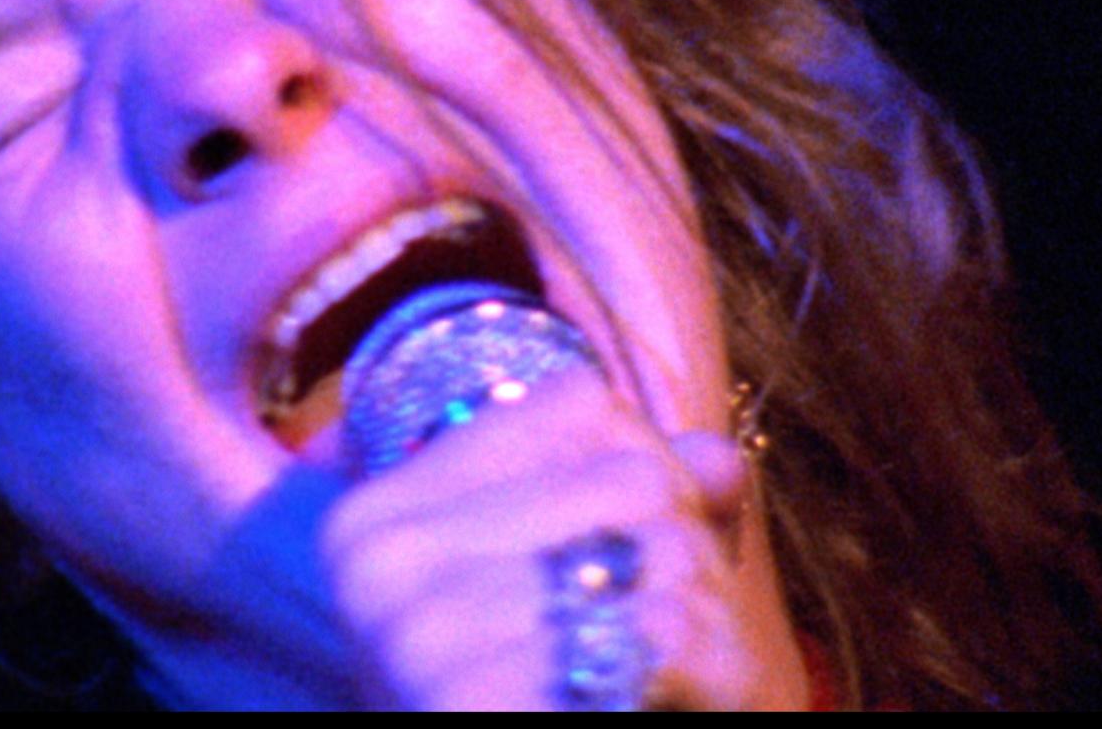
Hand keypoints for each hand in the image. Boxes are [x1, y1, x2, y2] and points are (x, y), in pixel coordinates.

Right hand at [322, 368, 807, 709]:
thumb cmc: (541, 705)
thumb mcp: (560, 589)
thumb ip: (642, 506)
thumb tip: (724, 461)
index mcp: (377, 516)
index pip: (577, 403)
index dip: (644, 464)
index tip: (627, 548)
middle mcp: (381, 564)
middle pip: (635, 474)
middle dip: (683, 548)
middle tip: (656, 628)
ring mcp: (421, 637)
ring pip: (668, 551)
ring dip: (704, 619)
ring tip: (663, 673)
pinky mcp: (475, 704)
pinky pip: (664, 637)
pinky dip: (709, 672)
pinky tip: (669, 699)